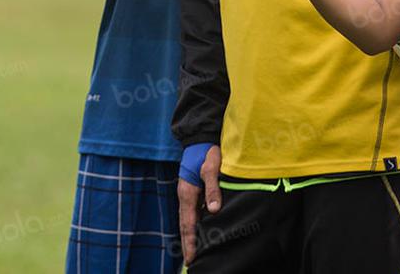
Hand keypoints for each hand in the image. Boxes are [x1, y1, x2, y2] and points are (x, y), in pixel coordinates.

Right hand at [177, 145, 221, 264]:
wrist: (200, 137)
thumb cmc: (207, 151)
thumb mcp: (212, 167)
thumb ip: (213, 188)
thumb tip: (214, 210)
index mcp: (187, 193)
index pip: (188, 224)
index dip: (190, 242)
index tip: (191, 259)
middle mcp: (185, 196)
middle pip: (185, 225)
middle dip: (187, 244)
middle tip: (191, 262)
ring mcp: (188, 193)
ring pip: (188, 220)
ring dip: (190, 236)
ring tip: (194, 252)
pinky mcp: (193, 190)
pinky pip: (193, 212)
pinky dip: (194, 225)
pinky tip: (201, 231)